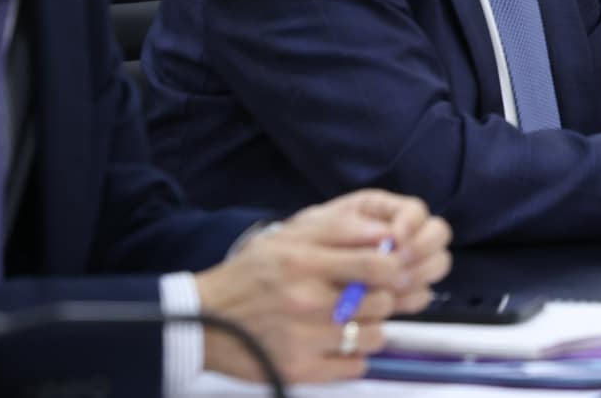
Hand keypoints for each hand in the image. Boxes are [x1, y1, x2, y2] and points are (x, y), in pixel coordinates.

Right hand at [195, 189, 450, 383]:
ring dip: (371, 327)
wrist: (206, 320)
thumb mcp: (287, 236)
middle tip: (368, 295)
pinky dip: (353, 355)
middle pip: (381, 302)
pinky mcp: (300, 370)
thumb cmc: (251, 273)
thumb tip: (386, 234)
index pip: (376, 265)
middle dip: (383, 296)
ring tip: (352, 320)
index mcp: (305, 262)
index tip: (390, 268)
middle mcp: (307, 301)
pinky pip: (354, 365)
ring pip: (373, 336)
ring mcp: (304, 339)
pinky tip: (336, 343)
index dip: (394, 266)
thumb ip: (338, 229)